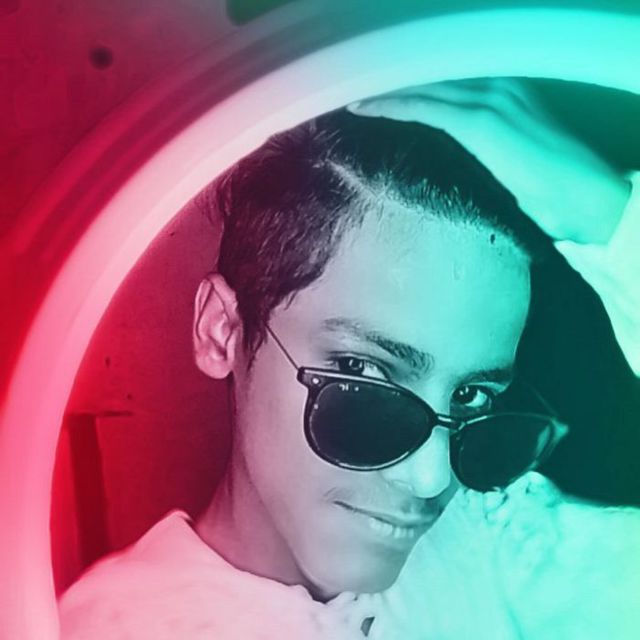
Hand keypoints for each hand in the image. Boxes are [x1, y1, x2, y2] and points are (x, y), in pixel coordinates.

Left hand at [347, 79, 629, 244]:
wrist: (584, 196)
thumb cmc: (555, 187)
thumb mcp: (515, 157)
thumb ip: (489, 147)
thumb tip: (465, 159)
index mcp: (508, 92)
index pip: (449, 80)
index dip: (414, 83)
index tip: (383, 88)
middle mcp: (498, 85)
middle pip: (432, 76)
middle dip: (394, 80)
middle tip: (358, 86)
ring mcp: (490, 100)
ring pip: (423, 86)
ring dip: (385, 90)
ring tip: (352, 97)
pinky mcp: (479, 121)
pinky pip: (423, 107)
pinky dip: (391, 106)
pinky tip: (364, 108)